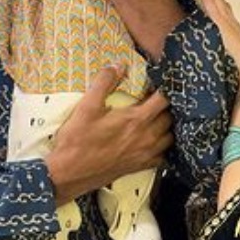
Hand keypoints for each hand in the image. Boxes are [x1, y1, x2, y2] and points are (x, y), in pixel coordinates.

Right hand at [46, 65, 173, 204]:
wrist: (70, 174)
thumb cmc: (77, 141)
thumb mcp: (87, 107)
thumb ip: (104, 83)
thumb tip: (116, 65)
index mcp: (136, 120)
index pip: (163, 100)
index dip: (165, 89)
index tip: (161, 82)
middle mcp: (146, 137)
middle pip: (169, 118)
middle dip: (166, 107)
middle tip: (155, 99)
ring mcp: (145, 154)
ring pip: (169, 137)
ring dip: (166, 126)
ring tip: (157, 118)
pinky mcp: (140, 167)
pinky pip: (162, 156)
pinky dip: (162, 147)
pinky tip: (152, 141)